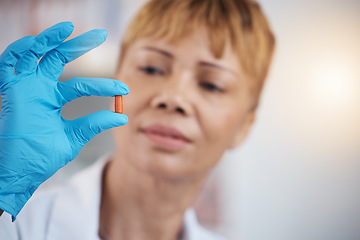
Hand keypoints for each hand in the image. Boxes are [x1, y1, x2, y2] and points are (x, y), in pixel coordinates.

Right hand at [0, 22, 127, 219]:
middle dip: (78, 44)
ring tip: (68, 28)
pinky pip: (9, 63)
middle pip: (59, 58)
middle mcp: (40, 89)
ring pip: (35, 54)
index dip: (104, 86)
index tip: (124, 89)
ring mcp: (26, 88)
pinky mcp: (11, 90)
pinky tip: (36, 42)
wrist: (21, 172)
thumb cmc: (43, 156)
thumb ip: (94, 124)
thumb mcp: (74, 136)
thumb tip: (122, 117)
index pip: (82, 86)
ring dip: (49, 38)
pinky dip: (20, 50)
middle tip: (101, 34)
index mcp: (54, 100)